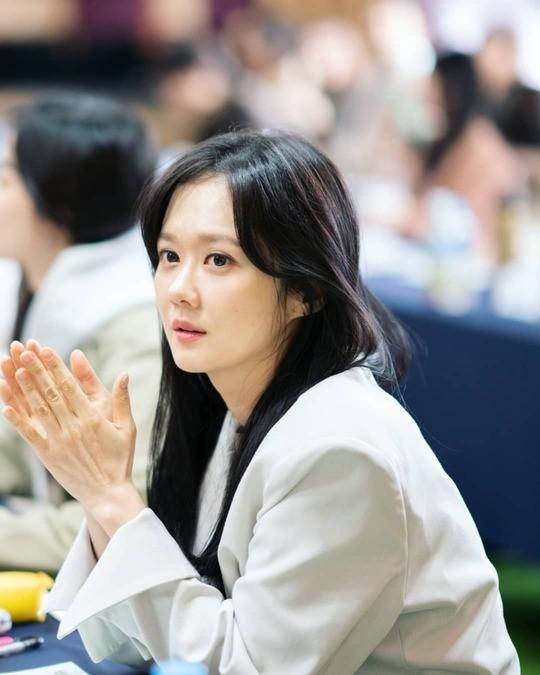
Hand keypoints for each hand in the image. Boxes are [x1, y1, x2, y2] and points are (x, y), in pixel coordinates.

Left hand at [1, 346, 142, 528]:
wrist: (107, 493)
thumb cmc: (119, 460)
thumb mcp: (127, 428)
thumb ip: (122, 400)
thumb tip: (124, 375)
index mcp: (92, 419)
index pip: (70, 387)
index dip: (56, 368)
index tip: (46, 350)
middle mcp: (73, 428)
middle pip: (51, 394)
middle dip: (37, 372)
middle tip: (25, 353)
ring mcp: (59, 442)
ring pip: (39, 410)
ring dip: (26, 390)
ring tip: (14, 371)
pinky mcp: (48, 455)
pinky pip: (31, 435)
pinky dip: (18, 422)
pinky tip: (6, 408)